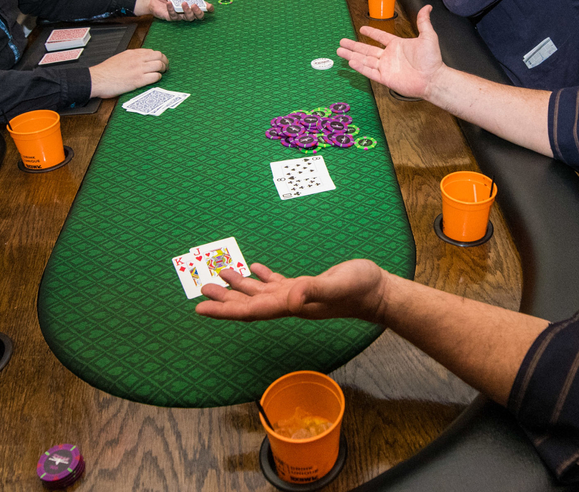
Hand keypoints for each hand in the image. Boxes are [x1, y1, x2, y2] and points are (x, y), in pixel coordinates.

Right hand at [89, 48, 168, 98]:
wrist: (98, 79)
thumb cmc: (106, 71)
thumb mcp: (119, 58)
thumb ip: (130, 58)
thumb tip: (138, 59)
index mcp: (132, 53)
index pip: (151, 51)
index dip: (157, 56)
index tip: (158, 61)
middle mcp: (137, 59)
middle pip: (159, 56)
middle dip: (164, 61)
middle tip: (165, 66)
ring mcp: (139, 69)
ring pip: (159, 65)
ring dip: (163, 69)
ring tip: (162, 73)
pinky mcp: (138, 80)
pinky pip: (155, 76)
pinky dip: (158, 77)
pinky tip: (155, 79)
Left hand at [145, 0, 210, 20]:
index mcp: (193, 1)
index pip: (204, 7)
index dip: (209, 8)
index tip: (209, 6)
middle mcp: (188, 9)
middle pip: (199, 16)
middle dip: (198, 12)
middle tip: (194, 5)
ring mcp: (181, 15)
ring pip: (189, 18)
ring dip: (187, 11)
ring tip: (183, 3)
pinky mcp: (172, 18)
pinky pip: (174, 16)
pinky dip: (172, 9)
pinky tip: (169, 3)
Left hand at [196, 259, 388, 323]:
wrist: (378, 293)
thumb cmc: (360, 289)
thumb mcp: (337, 284)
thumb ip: (315, 289)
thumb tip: (292, 294)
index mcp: (291, 304)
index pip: (250, 310)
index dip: (224, 310)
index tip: (200, 309)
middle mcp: (289, 303)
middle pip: (249, 304)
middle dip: (224, 299)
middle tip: (201, 290)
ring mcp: (297, 295)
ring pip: (260, 293)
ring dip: (238, 286)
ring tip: (219, 276)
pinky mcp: (305, 286)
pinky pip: (276, 283)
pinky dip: (262, 276)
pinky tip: (254, 268)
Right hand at [337, 4, 446, 99]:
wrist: (432, 78)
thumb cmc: (432, 59)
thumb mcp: (428, 36)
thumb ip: (423, 22)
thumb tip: (427, 7)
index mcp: (397, 45)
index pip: (381, 37)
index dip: (371, 32)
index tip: (362, 28)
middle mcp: (389, 56)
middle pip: (367, 49)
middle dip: (354, 45)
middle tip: (342, 41)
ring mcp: (386, 68)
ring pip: (365, 60)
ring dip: (352, 55)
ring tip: (340, 51)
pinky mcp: (385, 78)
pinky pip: (370, 72)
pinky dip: (360, 67)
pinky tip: (351, 61)